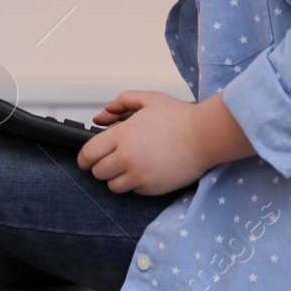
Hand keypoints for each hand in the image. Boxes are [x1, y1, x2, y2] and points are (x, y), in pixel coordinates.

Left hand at [77, 91, 253, 195]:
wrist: (205, 136)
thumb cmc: (178, 117)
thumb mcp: (146, 99)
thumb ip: (119, 104)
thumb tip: (100, 117)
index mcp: (122, 135)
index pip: (88, 154)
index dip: (84, 158)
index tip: (87, 159)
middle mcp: (127, 158)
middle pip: (98, 172)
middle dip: (101, 166)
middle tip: (111, 160)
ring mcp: (140, 175)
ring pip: (112, 186)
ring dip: (116, 177)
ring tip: (129, 166)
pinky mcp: (152, 188)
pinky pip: (133, 191)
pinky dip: (135, 183)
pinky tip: (146, 170)